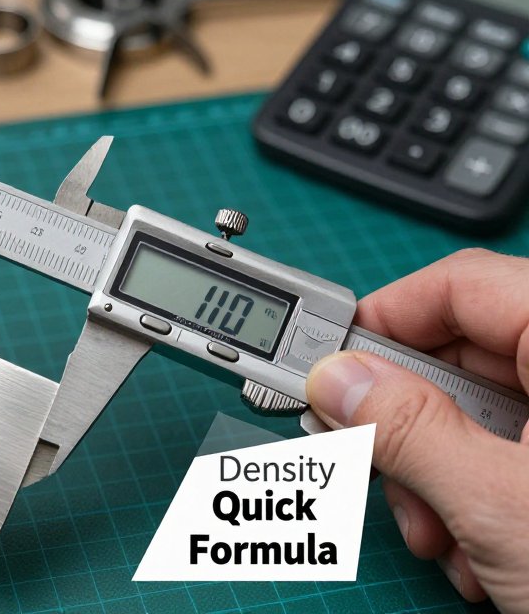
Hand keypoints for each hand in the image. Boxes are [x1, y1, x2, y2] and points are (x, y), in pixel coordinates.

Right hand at [306, 249, 528, 609]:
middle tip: (378, 476)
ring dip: (438, 478)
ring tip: (441, 539)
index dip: (384, 322)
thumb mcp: (503, 505)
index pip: (461, 285)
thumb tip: (337, 379)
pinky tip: (484, 555)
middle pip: (465, 359)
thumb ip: (407, 430)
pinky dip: (481, 501)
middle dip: (409, 428)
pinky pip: (517, 456)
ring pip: (484, 416)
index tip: (331, 370)